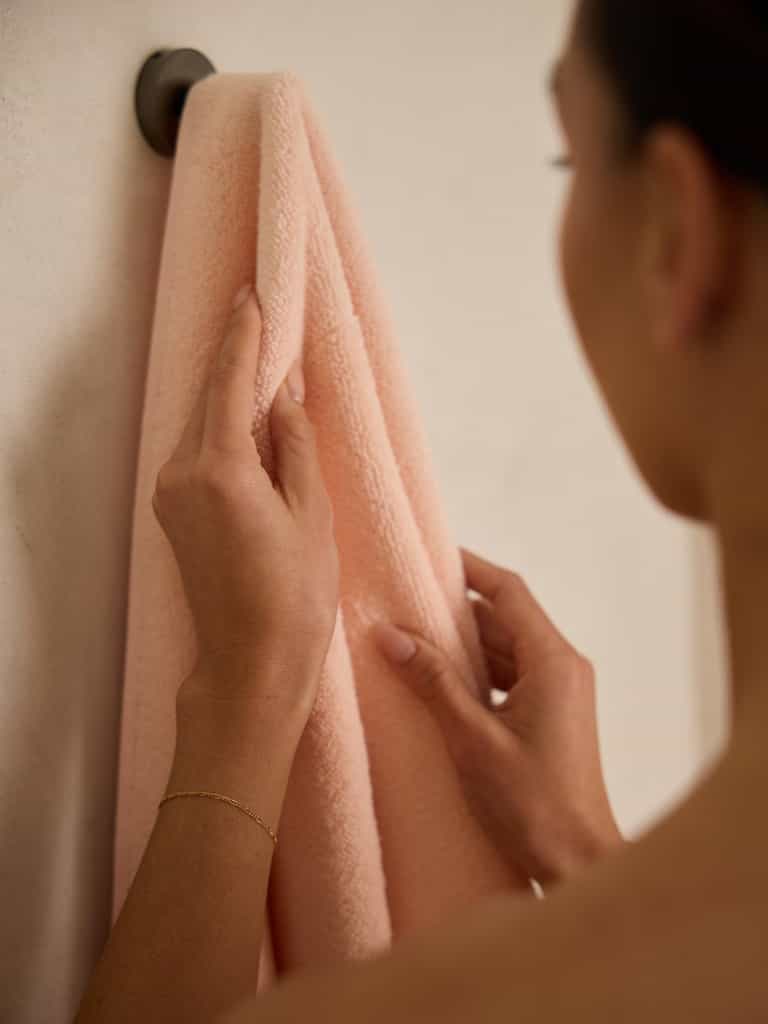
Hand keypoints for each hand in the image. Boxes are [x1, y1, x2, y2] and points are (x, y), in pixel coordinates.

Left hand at [151, 283, 339, 719]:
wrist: (251, 662)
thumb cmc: (293, 597)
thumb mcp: (311, 513)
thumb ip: (295, 444)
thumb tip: (286, 394)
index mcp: (219, 469)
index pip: (229, 382)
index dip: (243, 335)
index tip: (253, 294)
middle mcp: (181, 474)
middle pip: (209, 398)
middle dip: (236, 359)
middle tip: (265, 320)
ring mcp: (171, 494)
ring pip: (201, 424)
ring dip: (230, 396)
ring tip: (269, 372)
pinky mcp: (174, 512)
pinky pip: (198, 452)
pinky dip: (223, 430)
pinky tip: (253, 425)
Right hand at [372, 548, 623, 886]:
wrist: (578, 863)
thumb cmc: (532, 805)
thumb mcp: (472, 739)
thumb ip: (432, 682)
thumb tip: (389, 634)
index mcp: (554, 661)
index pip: (509, 592)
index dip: (470, 568)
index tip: (428, 556)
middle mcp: (563, 667)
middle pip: (506, 619)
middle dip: (456, 610)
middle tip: (404, 602)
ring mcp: (561, 693)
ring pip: (507, 650)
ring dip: (465, 645)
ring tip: (412, 640)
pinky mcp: (552, 717)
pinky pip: (511, 677)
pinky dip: (477, 674)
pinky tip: (440, 685)